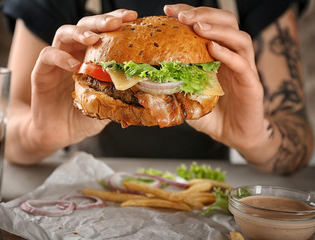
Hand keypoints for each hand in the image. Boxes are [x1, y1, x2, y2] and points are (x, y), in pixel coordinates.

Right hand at [29, 9, 137, 150]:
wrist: (58, 134)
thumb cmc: (82, 118)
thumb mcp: (106, 106)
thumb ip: (119, 95)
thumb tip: (145, 91)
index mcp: (90, 58)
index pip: (103, 32)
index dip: (116, 21)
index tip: (132, 17)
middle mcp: (74, 54)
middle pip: (85, 26)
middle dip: (101, 21)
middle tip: (116, 22)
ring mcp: (57, 62)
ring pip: (64, 33)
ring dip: (80, 32)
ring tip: (94, 38)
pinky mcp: (41, 72)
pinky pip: (48, 56)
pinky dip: (61, 57)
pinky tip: (74, 66)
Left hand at [164, 5, 268, 156]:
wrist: (235, 136)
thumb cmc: (212, 114)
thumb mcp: (187, 97)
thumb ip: (174, 86)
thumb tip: (146, 79)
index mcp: (217, 55)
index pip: (207, 25)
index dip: (190, 13)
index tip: (169, 11)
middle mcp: (233, 56)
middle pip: (227, 23)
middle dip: (204, 15)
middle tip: (182, 16)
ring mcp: (244, 69)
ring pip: (239, 38)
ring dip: (217, 29)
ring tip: (197, 27)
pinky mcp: (252, 85)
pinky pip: (242, 64)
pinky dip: (228, 54)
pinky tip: (213, 48)